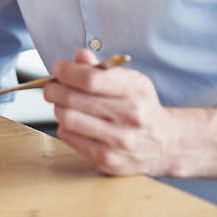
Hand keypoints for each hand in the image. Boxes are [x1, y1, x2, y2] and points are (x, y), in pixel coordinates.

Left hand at [44, 48, 176, 176]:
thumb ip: (102, 68)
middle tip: (51, 87)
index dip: (67, 72)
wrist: (165, 144)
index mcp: (136, 90)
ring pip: (67, 119)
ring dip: (58, 108)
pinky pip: (69, 137)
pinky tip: (74, 122)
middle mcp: (131, 116)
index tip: (58, 69)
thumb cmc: (141, 107)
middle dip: (54, 89)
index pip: (90, 79)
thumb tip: (80, 56)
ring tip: (63, 104)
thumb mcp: (130, 81)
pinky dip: (65, 126)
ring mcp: (119, 141)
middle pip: (73, 99)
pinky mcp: (108, 160)